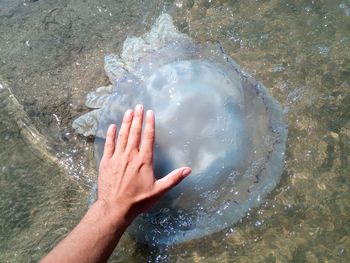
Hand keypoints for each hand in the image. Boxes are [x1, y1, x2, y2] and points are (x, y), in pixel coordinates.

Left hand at [97, 104, 190, 223]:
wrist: (115, 208)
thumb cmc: (138, 200)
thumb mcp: (159, 190)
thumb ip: (174, 178)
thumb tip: (188, 170)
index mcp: (144, 161)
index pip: (148, 137)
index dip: (149, 123)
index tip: (149, 112)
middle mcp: (130, 156)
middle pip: (135, 132)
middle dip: (137, 118)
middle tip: (138, 105)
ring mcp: (117, 158)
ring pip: (122, 136)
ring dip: (125, 122)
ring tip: (128, 111)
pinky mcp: (106, 162)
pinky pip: (108, 145)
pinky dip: (110, 135)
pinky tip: (112, 126)